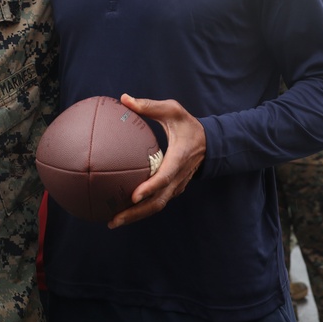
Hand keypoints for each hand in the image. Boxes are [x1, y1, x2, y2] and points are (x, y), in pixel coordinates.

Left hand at [108, 93, 205, 228]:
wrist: (210, 143)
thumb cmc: (188, 125)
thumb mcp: (173, 110)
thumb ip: (149, 106)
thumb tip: (124, 99)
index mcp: (178, 159)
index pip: (165, 177)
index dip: (150, 188)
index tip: (134, 196)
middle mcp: (178, 178)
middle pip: (157, 202)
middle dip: (135, 213)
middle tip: (113, 220)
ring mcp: (176, 186)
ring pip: (156, 207)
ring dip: (136, 217)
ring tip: (112, 222)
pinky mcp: (173, 190)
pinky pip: (156, 203)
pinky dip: (141, 211)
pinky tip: (121, 212)